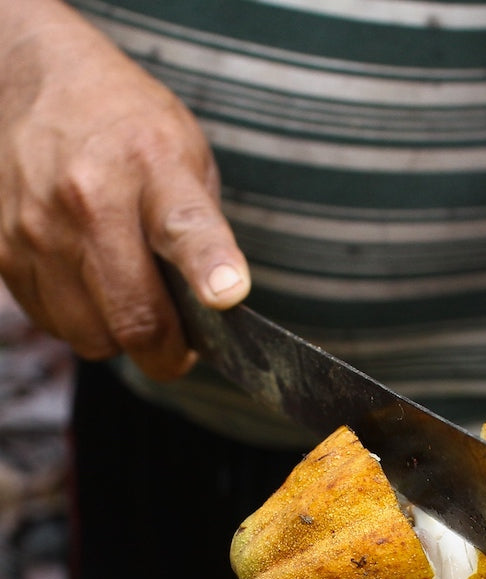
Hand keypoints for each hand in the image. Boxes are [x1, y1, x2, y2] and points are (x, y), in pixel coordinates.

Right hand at [0, 3, 249, 379]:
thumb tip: (215, 306)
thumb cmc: (127, 127)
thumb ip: (202, 230)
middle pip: (134, 316)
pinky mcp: (2, 250)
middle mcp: (88, 199)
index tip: (228, 296)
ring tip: (132, 306)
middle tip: (181, 350)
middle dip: (167, 355)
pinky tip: (90, 286)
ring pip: (91, 335)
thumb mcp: (185, 156)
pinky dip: (81, 322)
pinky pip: (54, 323)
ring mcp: (37, 228)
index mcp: (152, 166)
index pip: (184, 228)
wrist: (30, 81)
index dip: (209, 268)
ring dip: (120, 337)